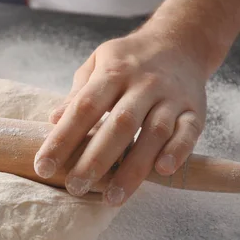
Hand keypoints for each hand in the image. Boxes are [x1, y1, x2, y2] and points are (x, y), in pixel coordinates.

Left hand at [34, 29, 208, 205]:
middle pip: (119, 124)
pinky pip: (189, 132)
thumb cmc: (128, 59)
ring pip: (154, 133)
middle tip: (75, 188)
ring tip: (113, 198)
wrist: (181, 42)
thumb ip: (78, 92)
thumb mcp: (98, 63)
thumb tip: (53, 119)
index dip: (62, 138)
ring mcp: (172, 97)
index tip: (43, 165)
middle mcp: (144, 84)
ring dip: (134, 168)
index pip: (84, 107)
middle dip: (95, 160)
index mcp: (113, 72)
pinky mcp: (195, 110)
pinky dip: (177, 152)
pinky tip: (162, 172)